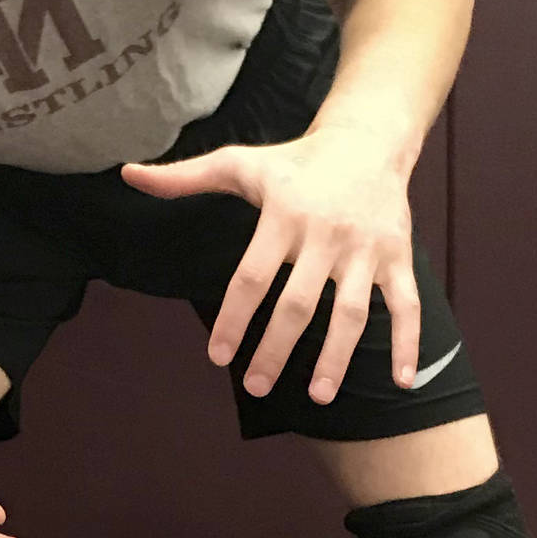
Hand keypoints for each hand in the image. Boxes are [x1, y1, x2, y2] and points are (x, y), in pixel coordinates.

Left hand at [121, 133, 420, 400]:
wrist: (367, 140)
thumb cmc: (294, 161)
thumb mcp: (238, 163)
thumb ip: (184, 178)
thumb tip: (127, 175)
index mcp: (284, 214)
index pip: (252, 276)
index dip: (235, 319)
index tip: (218, 357)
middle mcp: (325, 234)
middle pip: (298, 304)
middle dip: (275, 350)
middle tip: (254, 386)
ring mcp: (365, 249)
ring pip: (351, 313)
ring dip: (336, 358)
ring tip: (317, 396)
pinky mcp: (398, 257)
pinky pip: (406, 305)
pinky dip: (408, 344)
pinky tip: (402, 381)